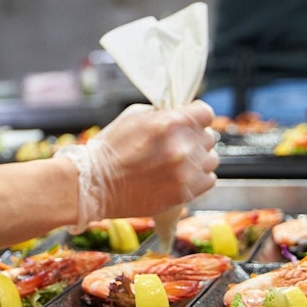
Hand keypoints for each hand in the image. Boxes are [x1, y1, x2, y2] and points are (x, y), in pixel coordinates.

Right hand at [59, 101, 219, 230]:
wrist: (94, 184)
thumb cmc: (109, 149)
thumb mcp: (133, 116)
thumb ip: (163, 114)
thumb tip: (181, 115)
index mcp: (170, 123)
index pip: (206, 113)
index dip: (197, 116)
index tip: (191, 121)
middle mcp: (182, 147)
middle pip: (209, 137)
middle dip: (194, 138)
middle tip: (177, 144)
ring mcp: (185, 172)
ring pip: (212, 160)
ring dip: (198, 159)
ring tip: (179, 162)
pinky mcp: (183, 193)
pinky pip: (208, 181)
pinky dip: (198, 178)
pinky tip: (180, 176)